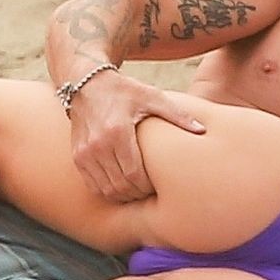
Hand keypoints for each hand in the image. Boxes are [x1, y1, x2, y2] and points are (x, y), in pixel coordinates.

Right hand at [66, 70, 204, 201]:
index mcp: (118, 132)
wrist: (87, 84)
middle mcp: (98, 145)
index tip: (159, 185)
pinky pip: (93, 186)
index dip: (148, 187)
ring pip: (106, 190)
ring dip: (124, 196)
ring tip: (138, 190)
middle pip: (121, 186)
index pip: (134, 174)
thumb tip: (202, 130)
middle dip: (138, 194)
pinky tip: (121, 186)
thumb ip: (177, 114)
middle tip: (152, 191)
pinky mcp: (77, 157)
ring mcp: (85, 153)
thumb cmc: (124, 91)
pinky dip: (108, 191)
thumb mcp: (152, 97)